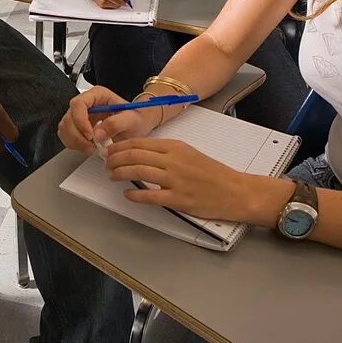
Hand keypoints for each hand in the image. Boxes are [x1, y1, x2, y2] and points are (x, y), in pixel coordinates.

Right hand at [57, 85, 162, 153]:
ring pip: (65, 127)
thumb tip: (97, 134)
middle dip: (78, 135)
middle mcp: (87, 103)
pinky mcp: (78, 126)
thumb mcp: (132, 120)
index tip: (90, 135)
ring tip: (92, 148)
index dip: (80, 120)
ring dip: (75, 141)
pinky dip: (74, 144)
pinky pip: (67, 135)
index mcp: (98, 95)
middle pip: (69, 117)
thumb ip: (116, 124)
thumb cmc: (136, 118)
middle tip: (91, 146)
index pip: (78, 103)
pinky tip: (87, 147)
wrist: (138, 125)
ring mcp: (81, 114)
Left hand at [105, 137, 255, 221]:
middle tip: (106, 164)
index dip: (120, 147)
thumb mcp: (189, 153)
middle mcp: (173, 161)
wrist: (235, 191)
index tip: (109, 151)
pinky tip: (127, 194)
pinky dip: (135, 195)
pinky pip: (150, 196)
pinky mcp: (178, 199)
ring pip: (138, 172)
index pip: (140, 143)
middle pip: (135, 155)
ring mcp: (175, 180)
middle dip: (115, 159)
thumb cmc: (213, 173)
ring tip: (111, 176)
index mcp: (175, 147)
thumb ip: (166, 153)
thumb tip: (140, 154)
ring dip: (120, 173)